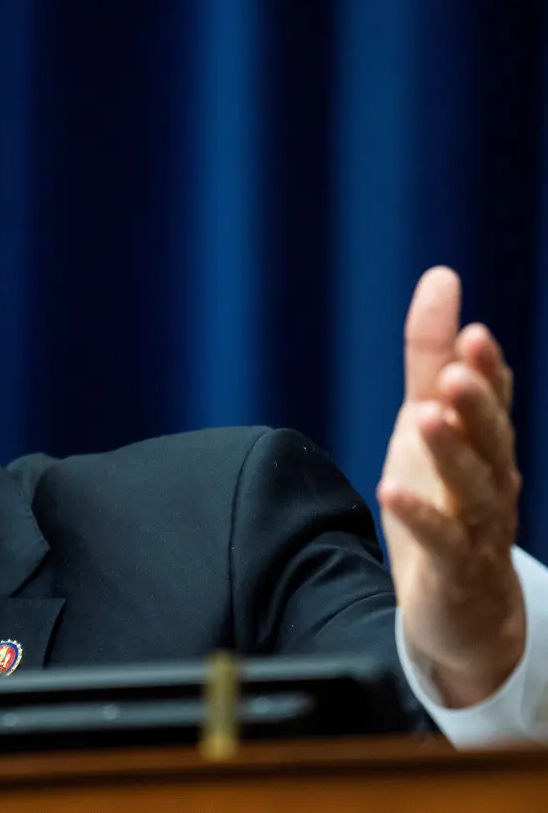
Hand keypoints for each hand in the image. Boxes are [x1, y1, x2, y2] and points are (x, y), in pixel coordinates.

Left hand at [377, 266, 524, 707]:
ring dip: (452, 452)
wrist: (465, 607)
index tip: (471, 333)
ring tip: (426, 418)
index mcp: (487, 443)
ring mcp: (480, 528)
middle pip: (492, 439)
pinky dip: (420, 515)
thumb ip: (431, 357)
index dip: (486, 369)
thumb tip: (441, 276)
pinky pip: (443, 541)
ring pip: (474, 487)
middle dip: (477, 405)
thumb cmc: (447, 500)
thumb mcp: (430, 421)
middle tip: (457, 373)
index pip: (493, 400)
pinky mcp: (456, 569)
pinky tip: (391, 490)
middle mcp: (493, 481)